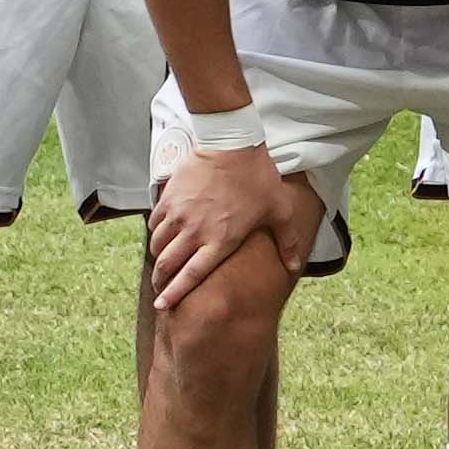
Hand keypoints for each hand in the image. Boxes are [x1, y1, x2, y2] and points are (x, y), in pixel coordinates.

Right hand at [147, 141, 316, 310]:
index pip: (192, 275)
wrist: (232, 142)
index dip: (175, 294)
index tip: (162, 306)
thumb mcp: (278, 210)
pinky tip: (162, 235)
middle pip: (167, 265)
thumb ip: (287, 241)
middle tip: (160, 288)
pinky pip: (155, 224)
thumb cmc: (257, 177)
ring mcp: (179, 215)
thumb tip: (294, 266)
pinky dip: (156, 233)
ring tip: (162, 262)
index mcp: (221, 240)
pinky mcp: (169, 199)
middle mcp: (195, 231)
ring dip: (158, 257)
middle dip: (161, 281)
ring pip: (157, 246)